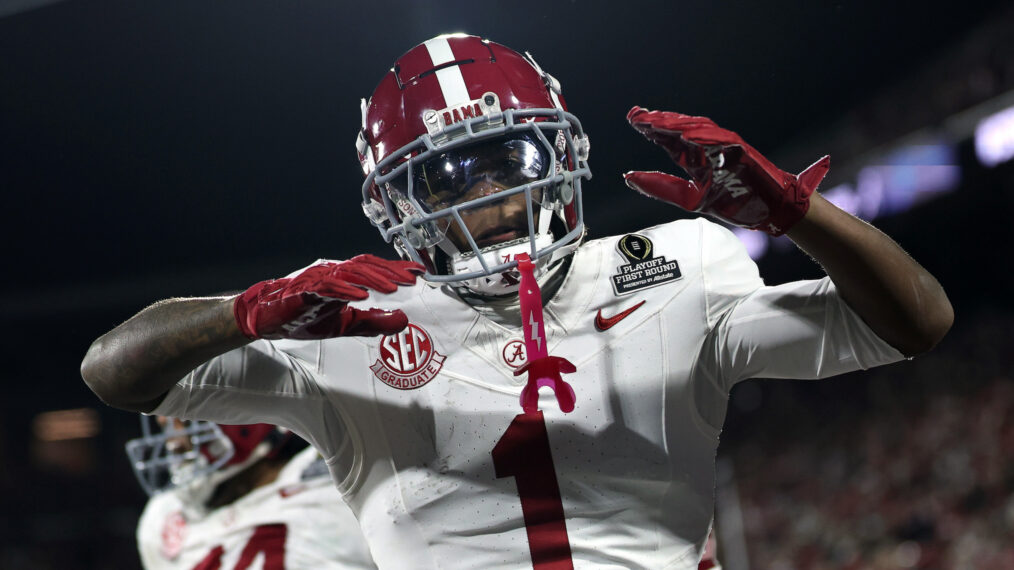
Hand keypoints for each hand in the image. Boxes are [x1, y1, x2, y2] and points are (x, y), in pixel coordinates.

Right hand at [233, 255, 423, 339]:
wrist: (266, 320)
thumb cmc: (303, 317)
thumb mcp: (346, 325)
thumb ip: (374, 322)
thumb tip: (404, 320)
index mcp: (343, 279)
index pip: (373, 269)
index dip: (396, 269)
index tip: (420, 272)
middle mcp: (332, 274)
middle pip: (364, 266)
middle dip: (389, 272)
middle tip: (411, 279)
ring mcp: (317, 280)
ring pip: (348, 273)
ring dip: (372, 279)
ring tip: (392, 288)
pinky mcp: (303, 292)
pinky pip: (326, 287)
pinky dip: (344, 290)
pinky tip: (361, 295)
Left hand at [624, 106, 830, 235]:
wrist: (771, 210)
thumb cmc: (735, 203)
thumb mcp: (688, 198)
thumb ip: (660, 186)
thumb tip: (628, 176)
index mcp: (695, 157)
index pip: (668, 139)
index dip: (650, 129)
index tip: (632, 120)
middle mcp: (708, 147)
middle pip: (680, 129)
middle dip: (658, 121)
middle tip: (636, 115)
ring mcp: (726, 147)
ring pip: (698, 130)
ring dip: (676, 124)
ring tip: (655, 121)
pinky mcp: (742, 152)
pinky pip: (721, 142)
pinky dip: (704, 137)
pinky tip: (685, 135)